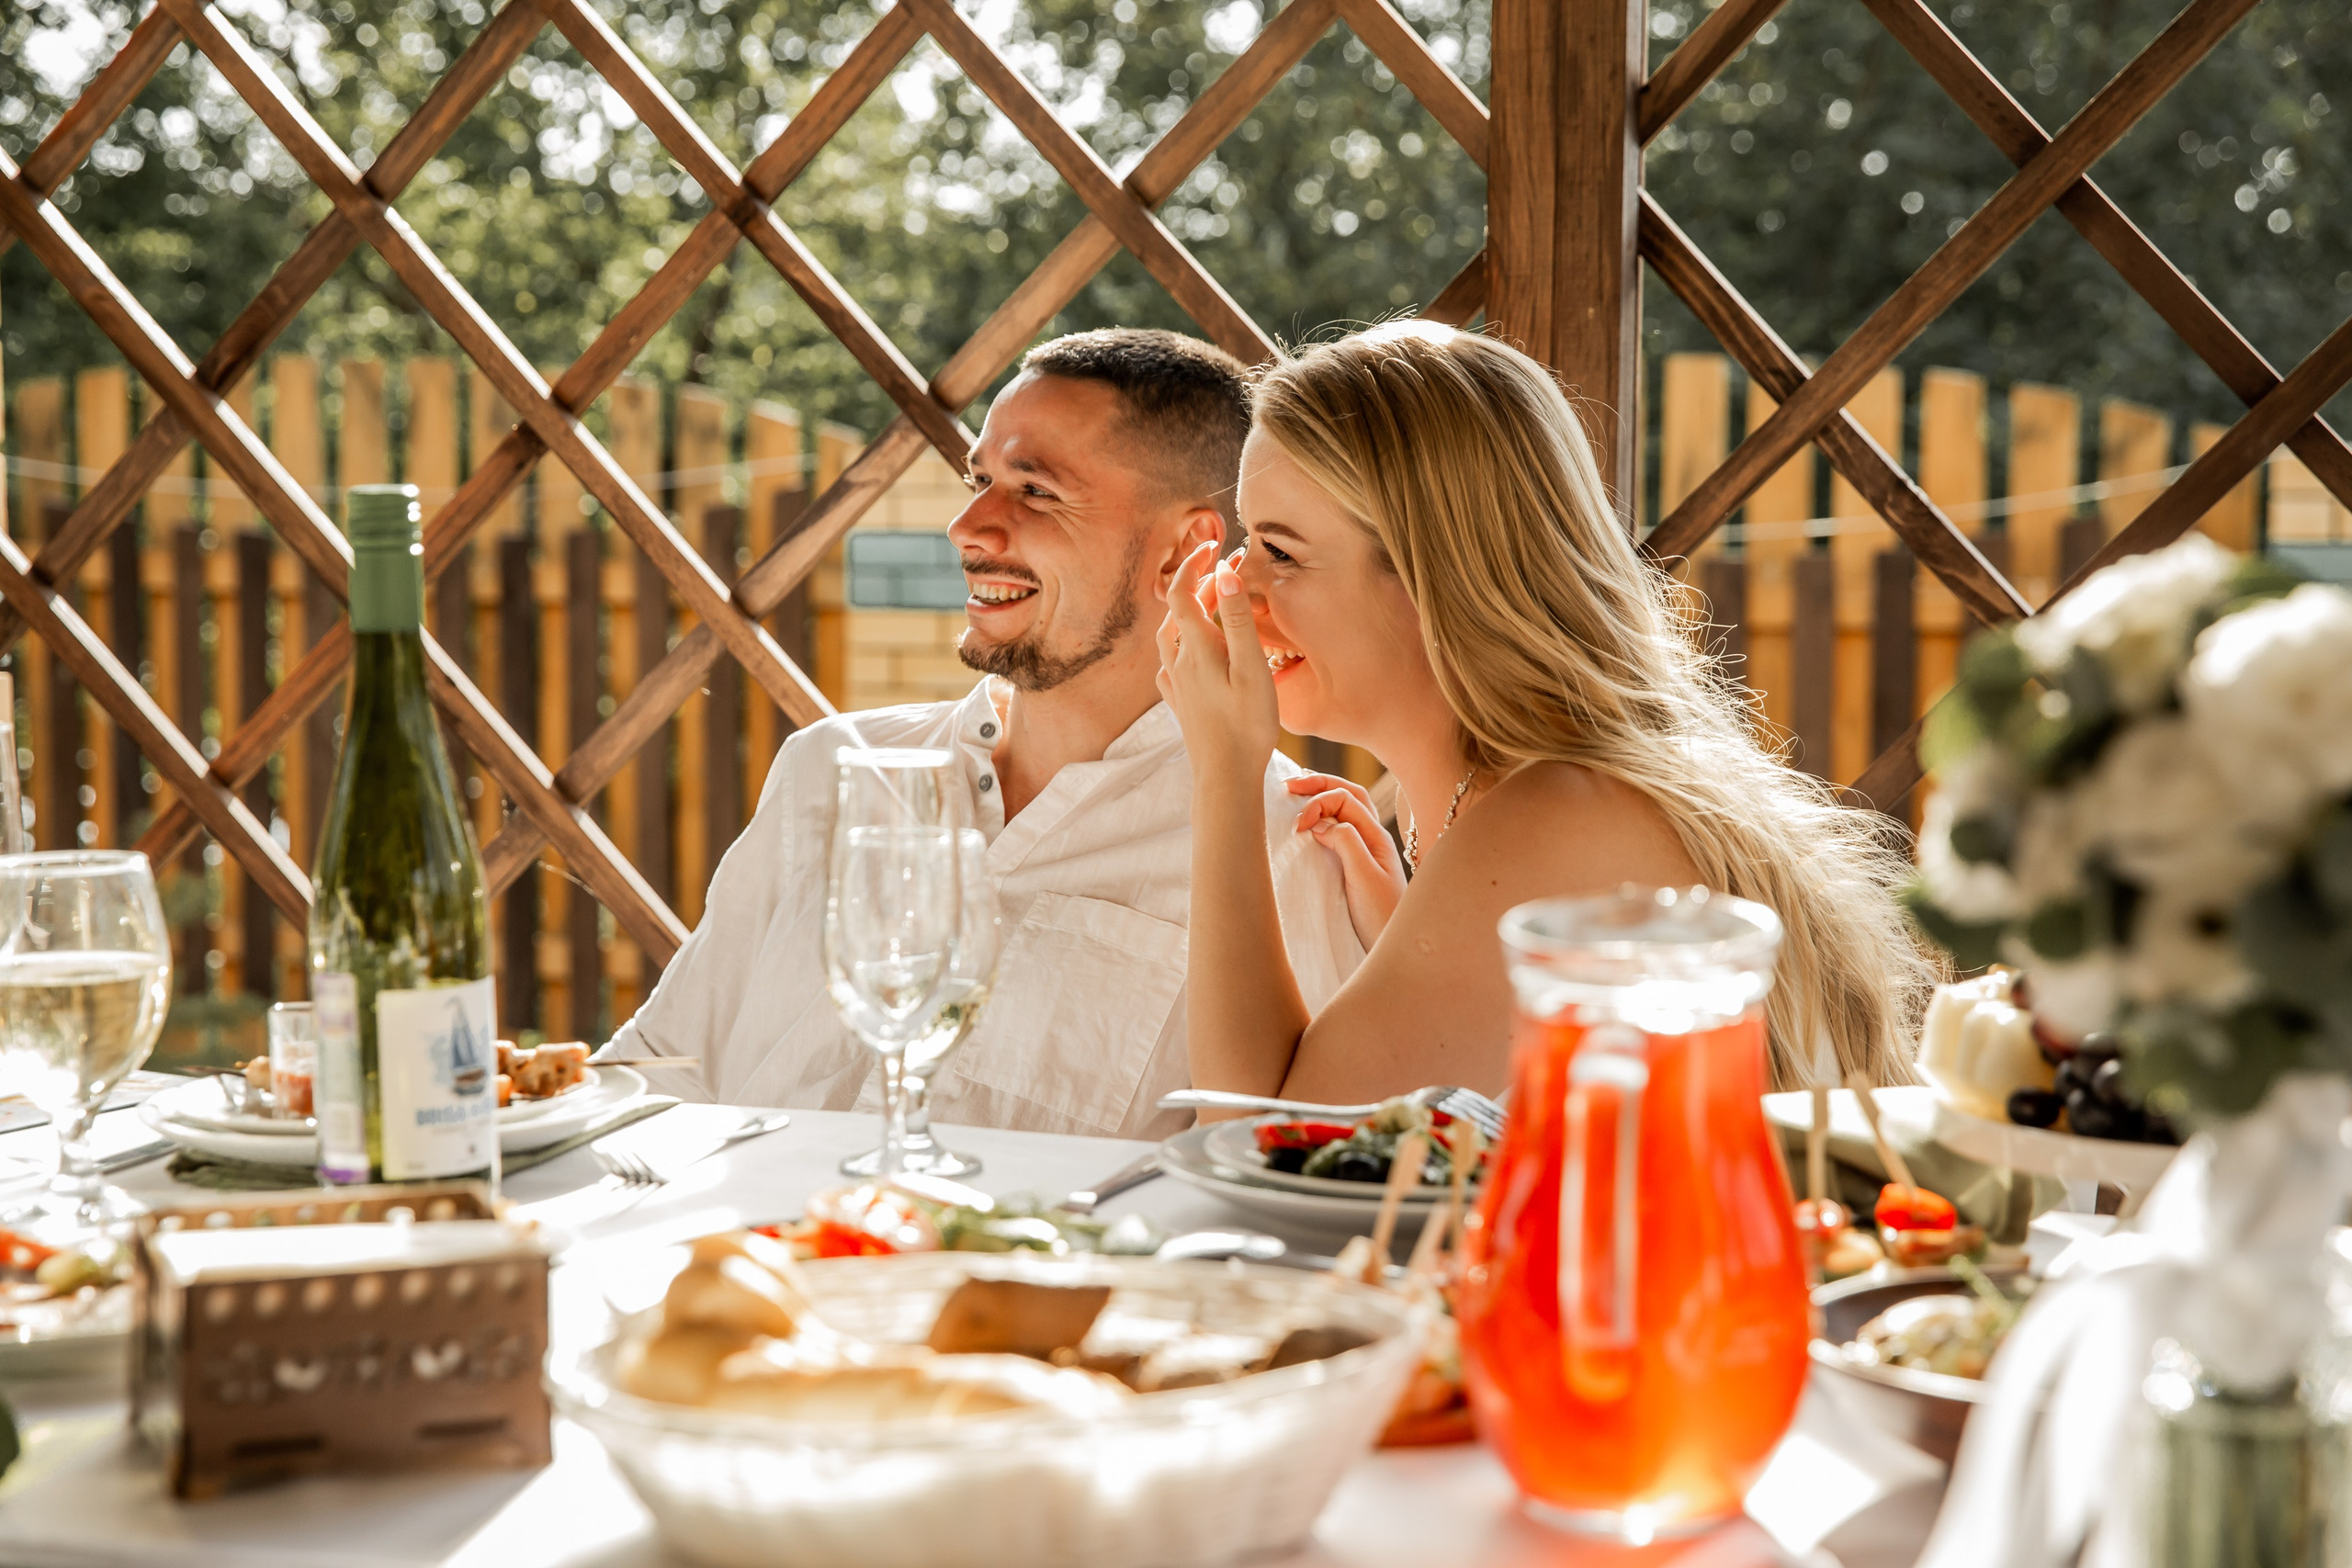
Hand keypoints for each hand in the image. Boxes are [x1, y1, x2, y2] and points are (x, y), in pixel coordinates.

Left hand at [1156, 541, 1280, 782]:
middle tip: (1226, 570)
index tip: (1214, 546)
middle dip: (1199, 584)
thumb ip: (1238, 619)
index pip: (1182, 591)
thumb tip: (1223, 574)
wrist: (1226, 778)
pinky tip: (1193, 652)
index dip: (1194, 563)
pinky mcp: (1181, 703)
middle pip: (1178, 611)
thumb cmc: (1246, 725)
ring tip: (1213, 603)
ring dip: (1189, 612)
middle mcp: (1178, 662)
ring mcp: (1177, 684)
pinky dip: (1184, 644)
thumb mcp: (1251, 668)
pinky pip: (1173, 663)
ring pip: (1173, 636)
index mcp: (1195, 648)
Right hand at [1288, 773, 1406, 947]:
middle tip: (1288, 785)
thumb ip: (1346, 843)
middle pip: (1348, 795)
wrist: (1397, 947)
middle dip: (1319, 785)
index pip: (1345, 799)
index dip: (1318, 803)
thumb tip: (1320, 822)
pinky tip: (1309, 825)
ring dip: (1322, 797)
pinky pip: (1341, 830)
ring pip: (1345, 810)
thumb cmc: (1382, 915)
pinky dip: (1323, 818)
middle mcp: (1373, 838)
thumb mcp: (1364, 877)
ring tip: (1296, 794)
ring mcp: (1366, 851)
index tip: (1297, 827)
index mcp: (1376, 836)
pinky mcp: (1356, 866)